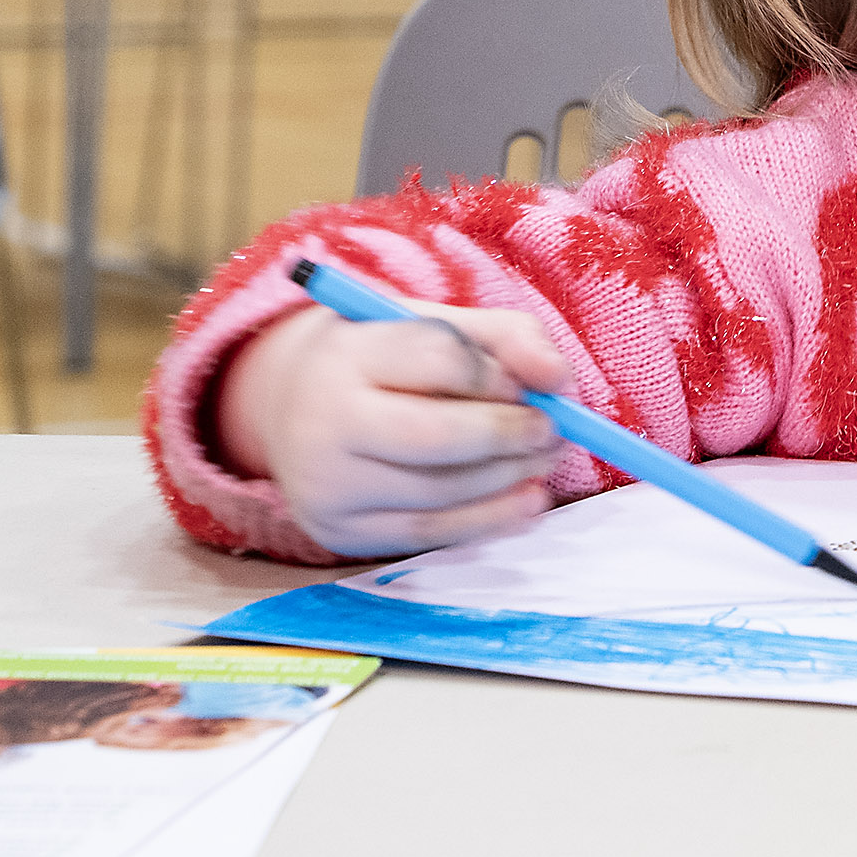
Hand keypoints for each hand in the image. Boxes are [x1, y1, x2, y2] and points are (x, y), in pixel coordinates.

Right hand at [213, 302, 568, 558]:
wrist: (295, 404)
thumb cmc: (386, 358)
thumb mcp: (438, 323)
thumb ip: (509, 338)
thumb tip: (562, 382)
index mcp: (348, 354)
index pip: (441, 360)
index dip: (501, 374)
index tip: (535, 382)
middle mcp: (324, 423)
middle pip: (437, 437)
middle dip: (510, 435)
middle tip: (554, 430)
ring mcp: (325, 485)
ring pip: (438, 491)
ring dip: (509, 477)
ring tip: (547, 458)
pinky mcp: (337, 531)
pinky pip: (426, 533)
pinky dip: (488, 520)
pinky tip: (528, 501)